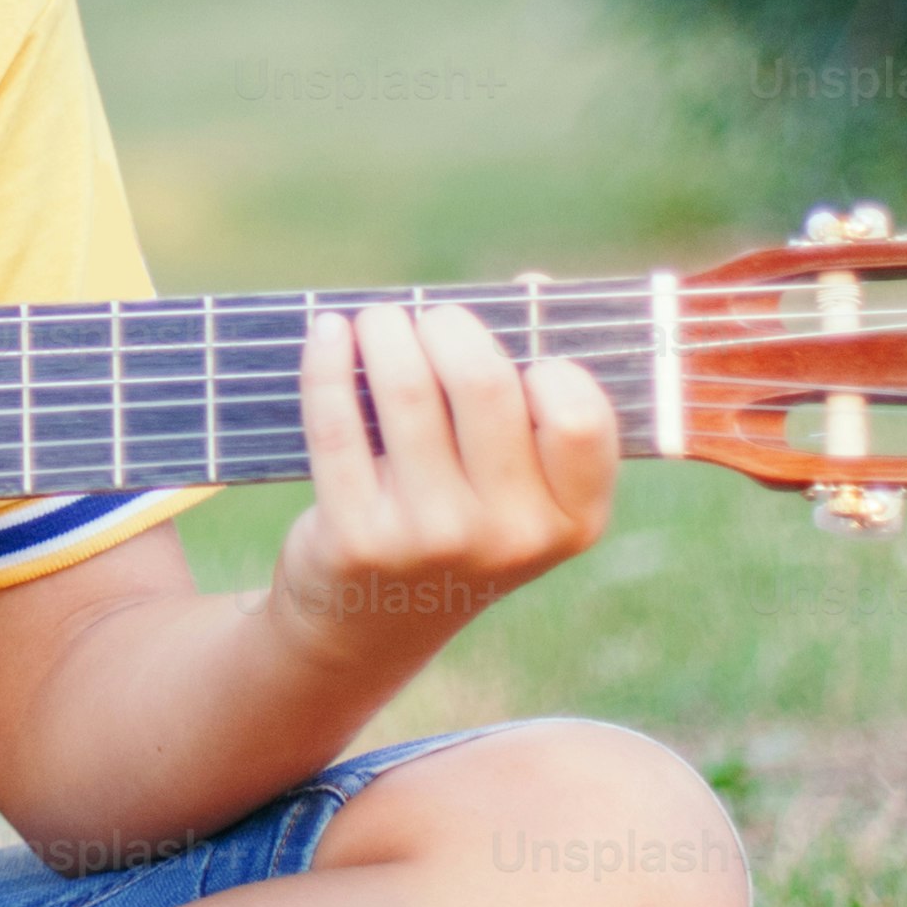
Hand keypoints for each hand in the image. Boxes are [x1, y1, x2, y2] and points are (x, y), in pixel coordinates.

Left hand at [268, 301, 622, 666]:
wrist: (371, 623)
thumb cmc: (456, 520)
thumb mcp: (515, 484)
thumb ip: (533, 390)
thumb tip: (531, 283)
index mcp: (571, 520)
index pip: (578, 415)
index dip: (547, 364)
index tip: (514, 354)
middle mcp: (510, 536)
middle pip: (483, 383)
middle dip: (448, 325)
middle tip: (427, 317)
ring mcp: (431, 540)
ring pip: (406, 391)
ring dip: (386, 330)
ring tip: (377, 321)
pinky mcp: (357, 538)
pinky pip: (337, 422)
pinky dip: (328, 362)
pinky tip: (328, 333)